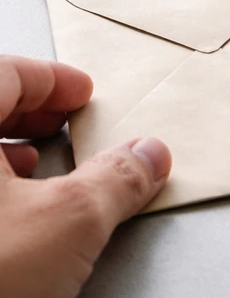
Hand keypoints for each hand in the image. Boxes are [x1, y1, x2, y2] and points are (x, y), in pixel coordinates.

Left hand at [0, 56, 171, 297]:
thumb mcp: (71, 222)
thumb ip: (117, 178)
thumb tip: (147, 156)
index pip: (4, 73)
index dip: (51, 80)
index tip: (82, 93)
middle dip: (27, 116)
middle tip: (65, 124)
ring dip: (2, 156)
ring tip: (42, 173)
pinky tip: (9, 224)